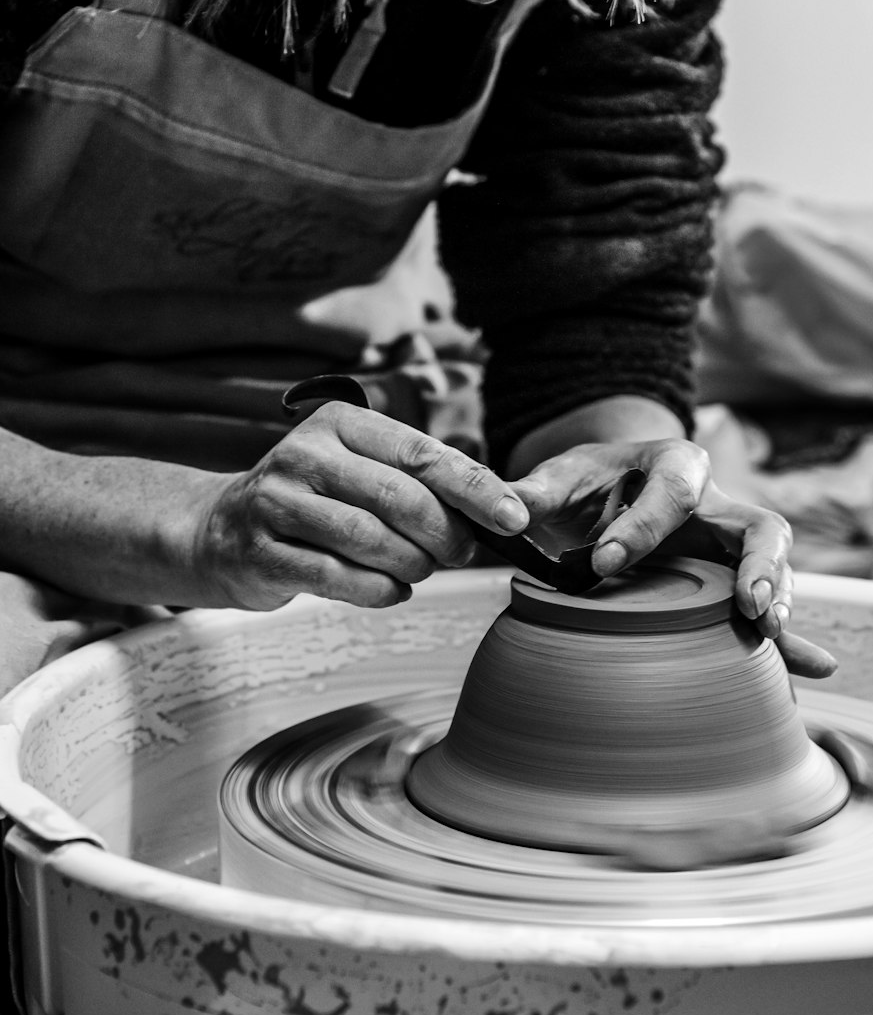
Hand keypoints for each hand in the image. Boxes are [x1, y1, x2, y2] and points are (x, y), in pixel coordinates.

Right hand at [189, 402, 528, 609]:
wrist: (217, 528)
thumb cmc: (310, 500)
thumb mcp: (355, 468)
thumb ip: (414, 480)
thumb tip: (494, 508)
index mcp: (339, 423)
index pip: (421, 452)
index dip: (474, 486)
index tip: (514, 516)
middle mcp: (305, 454)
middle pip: (398, 496)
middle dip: (445, 533)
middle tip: (462, 554)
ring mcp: (276, 502)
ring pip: (369, 538)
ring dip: (412, 564)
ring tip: (421, 570)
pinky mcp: (260, 552)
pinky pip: (337, 577)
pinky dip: (378, 590)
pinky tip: (393, 590)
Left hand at [509, 437, 835, 678]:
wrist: (611, 487)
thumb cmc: (588, 482)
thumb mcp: (559, 476)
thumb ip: (533, 492)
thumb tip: (505, 514)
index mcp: (675, 464)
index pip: (673, 488)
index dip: (643, 525)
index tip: (605, 561)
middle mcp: (715, 503)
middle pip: (757, 524)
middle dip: (758, 563)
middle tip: (744, 604)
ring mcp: (727, 545)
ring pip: (773, 564)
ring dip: (776, 599)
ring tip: (765, 634)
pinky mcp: (730, 581)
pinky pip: (766, 609)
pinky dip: (788, 641)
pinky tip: (810, 669)